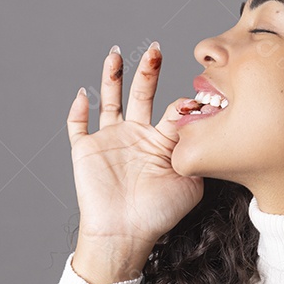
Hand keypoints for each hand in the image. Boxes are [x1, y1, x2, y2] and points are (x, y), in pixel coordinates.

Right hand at [66, 43, 204, 246]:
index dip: (186, 102)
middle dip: (149, 72)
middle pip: (143, 95)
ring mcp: (111, 141)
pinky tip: (83, 94)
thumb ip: (197, 152)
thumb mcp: (190, 181)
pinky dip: (78, 109)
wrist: (125, 234)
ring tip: (118, 53)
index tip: (199, 97)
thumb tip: (206, 124)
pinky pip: (77, 125)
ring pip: (111, 101)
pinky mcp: (86, 150)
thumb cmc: (160, 214)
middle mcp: (137, 136)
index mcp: (163, 142)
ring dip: (113, 77)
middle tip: (156, 49)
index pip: (174, 110)